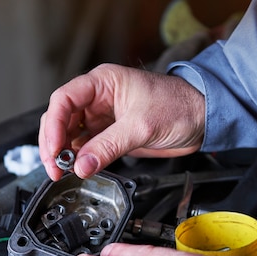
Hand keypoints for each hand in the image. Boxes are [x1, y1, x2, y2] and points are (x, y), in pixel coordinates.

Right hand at [38, 63, 205, 179]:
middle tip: (54, 167)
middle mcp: (99, 98)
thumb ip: (108, 147)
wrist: (203, 119)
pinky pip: (86, 146)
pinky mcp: (111, 134)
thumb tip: (82, 166)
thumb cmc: (179, 106)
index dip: (54, 125)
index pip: (64, 100)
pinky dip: (79, 158)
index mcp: (103, 82)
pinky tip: (78, 169)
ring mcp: (103, 117)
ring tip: (63, 171)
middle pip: (62, 118)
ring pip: (71, 134)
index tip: (54, 149)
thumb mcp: (141, 127)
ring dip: (64, 153)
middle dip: (54, 143)